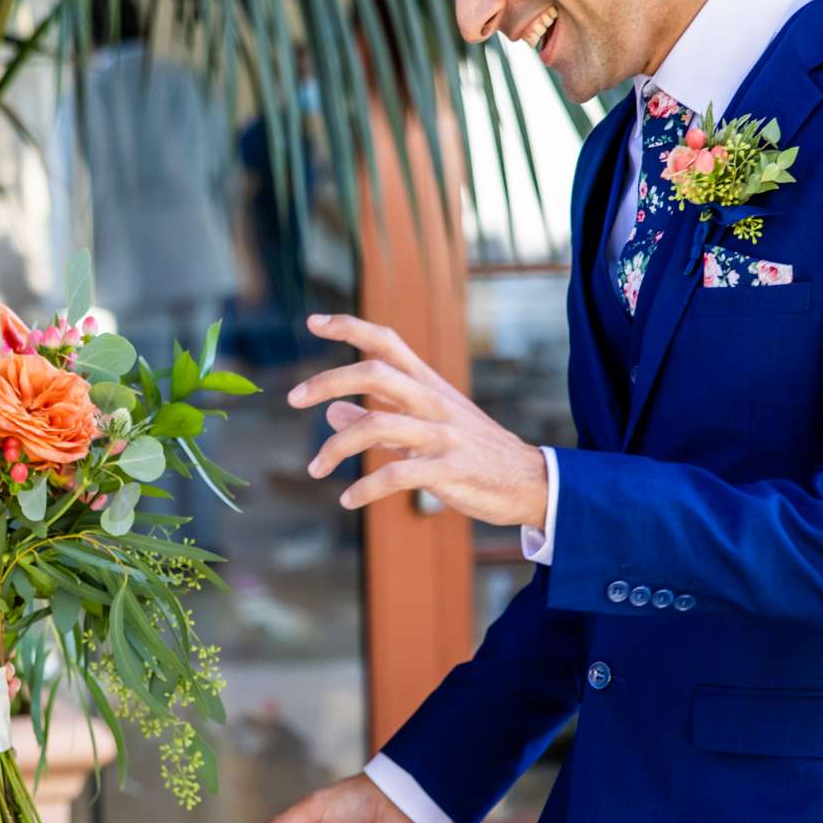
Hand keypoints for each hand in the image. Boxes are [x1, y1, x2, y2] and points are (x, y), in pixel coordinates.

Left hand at [290, 313, 548, 527]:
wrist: (530, 481)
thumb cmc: (473, 452)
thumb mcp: (425, 427)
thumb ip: (377, 418)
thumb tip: (331, 413)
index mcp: (428, 385)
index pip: (386, 342)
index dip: (349, 327)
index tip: (313, 322)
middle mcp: (432, 402)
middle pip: (373, 374)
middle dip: (327, 381)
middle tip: (292, 398)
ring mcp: (442, 435)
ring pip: (377, 426)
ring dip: (335, 448)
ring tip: (315, 468)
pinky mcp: (449, 470)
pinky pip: (397, 475)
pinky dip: (365, 488)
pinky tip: (348, 500)